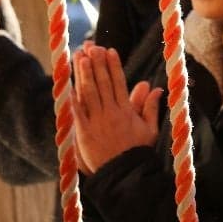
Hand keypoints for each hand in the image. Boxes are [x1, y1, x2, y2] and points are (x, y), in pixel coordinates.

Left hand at [72, 46, 160, 174]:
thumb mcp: (149, 129)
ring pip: (89, 93)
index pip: (119, 83)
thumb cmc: (137, 152)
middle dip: (97, 64)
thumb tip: (155, 87)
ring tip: (80, 57)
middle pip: (102, 84)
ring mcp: (96, 122)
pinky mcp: (83, 132)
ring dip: (84, 74)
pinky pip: (76, 112)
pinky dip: (71, 98)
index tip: (110, 50)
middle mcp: (111, 113)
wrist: (124, 175)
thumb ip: (151, 107)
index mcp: (126, 111)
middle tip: (92, 47)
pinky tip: (67, 84)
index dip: (113, 66)